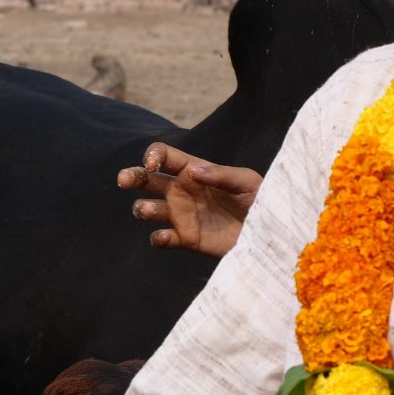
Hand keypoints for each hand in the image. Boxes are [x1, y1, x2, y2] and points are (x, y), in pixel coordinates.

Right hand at [117, 142, 261, 257]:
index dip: (152, 156)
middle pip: (145, 180)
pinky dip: (158, 238)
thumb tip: (192, 172)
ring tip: (151, 210)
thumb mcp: (246, 181)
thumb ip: (221, 175)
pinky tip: (164, 237)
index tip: (152, 165)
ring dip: (143, 208)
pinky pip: (162, 238)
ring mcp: (181, 215)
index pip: (163, 156)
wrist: (270, 232)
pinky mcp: (186, 239)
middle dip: (131, 176)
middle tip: (123, 180)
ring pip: (147, 209)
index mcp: (193, 169)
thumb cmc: (262, 199)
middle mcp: (181, 190)